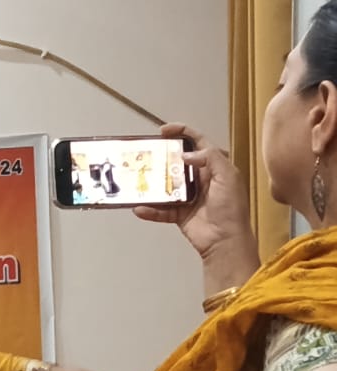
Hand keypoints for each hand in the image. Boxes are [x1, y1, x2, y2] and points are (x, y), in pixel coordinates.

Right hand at [132, 124, 255, 262]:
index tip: (164, 130)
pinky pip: (160, 210)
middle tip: (146, 154)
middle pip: (177, 163)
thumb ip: (210, 158)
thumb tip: (186, 154)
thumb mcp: (227, 176)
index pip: (198, 143)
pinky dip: (149, 210)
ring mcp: (187, 197)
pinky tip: (139, 208)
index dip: (182, 132)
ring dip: (152, 184)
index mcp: (214, 167)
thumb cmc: (231, 207)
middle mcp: (200, 179)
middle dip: (162, 157)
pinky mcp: (178, 214)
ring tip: (138, 178)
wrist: (225, 240)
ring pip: (166, 185)